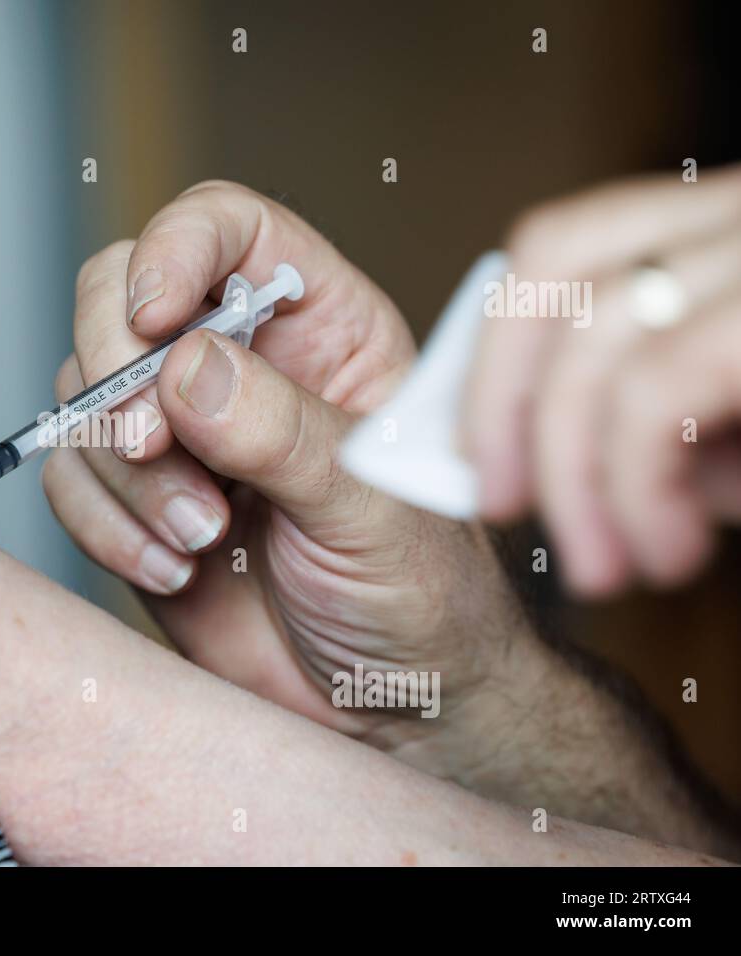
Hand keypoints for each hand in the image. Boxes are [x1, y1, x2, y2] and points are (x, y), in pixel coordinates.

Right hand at [41, 180, 536, 748]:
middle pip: (120, 294)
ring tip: (203, 538)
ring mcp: (178, 435)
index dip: (175, 247)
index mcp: (320, 330)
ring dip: (125, 472)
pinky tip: (174, 570)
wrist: (386, 710)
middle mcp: (238, 367)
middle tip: (151, 445)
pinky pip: (69, 480)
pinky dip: (103, 526)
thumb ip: (283, 431)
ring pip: (84, 396)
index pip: (227, 228)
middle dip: (115, 369)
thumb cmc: (420, 598)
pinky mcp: (135, 503)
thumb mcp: (374, 507)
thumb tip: (183, 367)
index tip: (151, 318)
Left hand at [463, 164, 740, 594]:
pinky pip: (673, 381)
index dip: (496, 357)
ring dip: (584, 478)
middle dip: (512, 421)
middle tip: (511, 521)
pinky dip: (643, 482)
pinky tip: (673, 550)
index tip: (478, 458)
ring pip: (609, 340)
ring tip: (611, 567)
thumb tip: (579, 469)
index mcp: (726, 227)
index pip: (557, 251)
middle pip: (556, 282)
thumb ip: (681, 418)